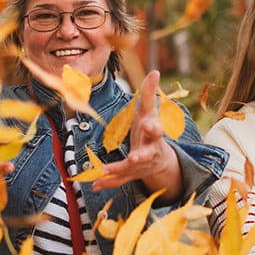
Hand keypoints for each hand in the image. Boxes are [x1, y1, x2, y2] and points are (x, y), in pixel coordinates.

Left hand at [92, 71, 181, 198]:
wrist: (159, 160)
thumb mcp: (150, 112)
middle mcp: (150, 152)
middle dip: (140, 156)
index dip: (155, 128)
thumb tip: (155, 70)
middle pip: (146, 155)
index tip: (152, 125)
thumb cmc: (151, 131)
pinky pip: (120, 181)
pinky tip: (94, 185)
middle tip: (133, 157)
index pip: (157, 131)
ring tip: (102, 171)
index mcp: (155, 135)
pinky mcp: (131, 175)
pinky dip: (108, 183)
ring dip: (117, 170)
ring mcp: (141, 166)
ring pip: (130, 170)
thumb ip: (150, 93)